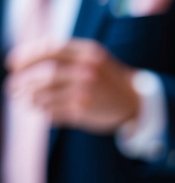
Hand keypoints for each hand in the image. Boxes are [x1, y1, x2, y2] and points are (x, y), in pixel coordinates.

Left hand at [6, 39, 139, 132]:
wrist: (134, 101)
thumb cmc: (107, 78)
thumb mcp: (91, 57)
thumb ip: (66, 54)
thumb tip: (30, 59)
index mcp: (86, 53)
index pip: (49, 51)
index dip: (26, 56)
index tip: (11, 64)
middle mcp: (86, 72)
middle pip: (46, 74)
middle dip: (24, 81)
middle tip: (11, 87)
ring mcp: (86, 93)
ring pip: (48, 94)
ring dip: (31, 98)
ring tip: (25, 100)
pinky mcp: (84, 112)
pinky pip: (56, 111)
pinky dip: (44, 111)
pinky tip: (40, 110)